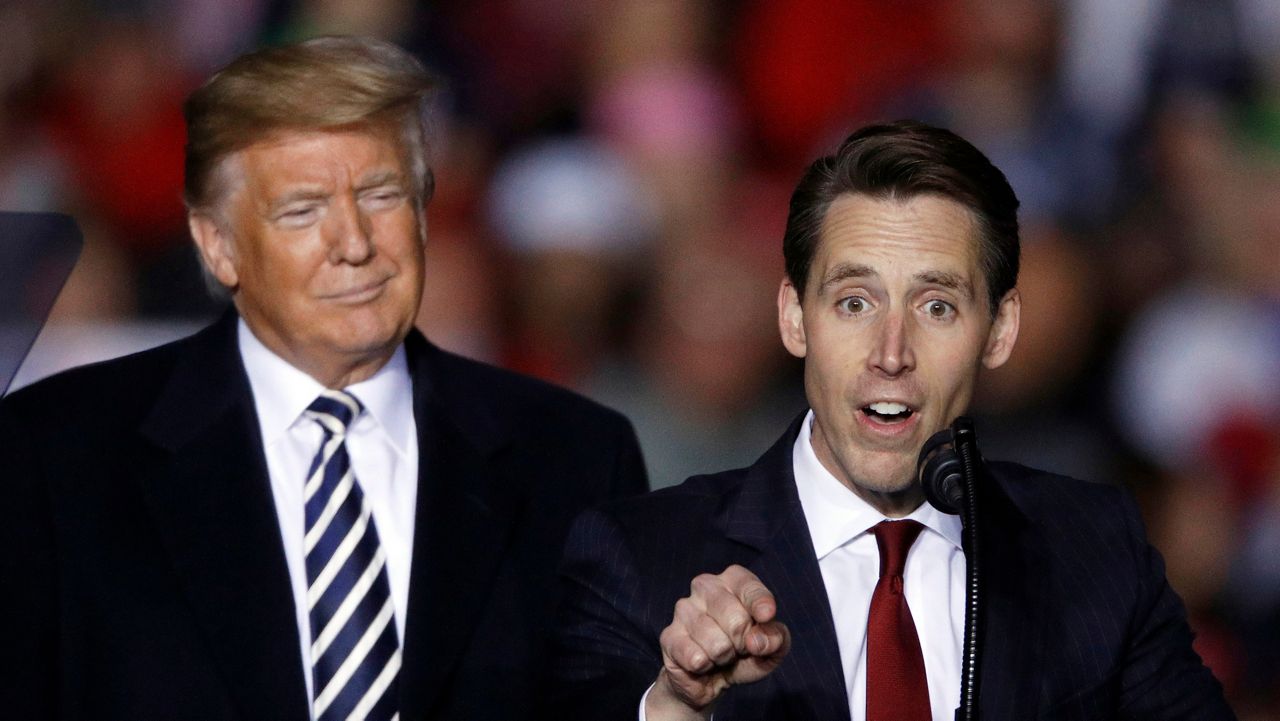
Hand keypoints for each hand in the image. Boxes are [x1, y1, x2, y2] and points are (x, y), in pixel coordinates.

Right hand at [645, 565, 790, 720]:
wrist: (709, 678)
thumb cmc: (744, 654)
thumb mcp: (771, 647)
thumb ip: (776, 639)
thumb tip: (757, 641)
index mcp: (732, 580)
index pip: (748, 586)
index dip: (760, 603)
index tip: (767, 616)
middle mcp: (705, 586)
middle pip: (736, 620)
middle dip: (743, 644)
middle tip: (738, 647)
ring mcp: (684, 609)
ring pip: (717, 644)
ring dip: (724, 658)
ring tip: (720, 654)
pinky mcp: (668, 635)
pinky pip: (696, 658)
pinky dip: (706, 667)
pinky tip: (702, 662)